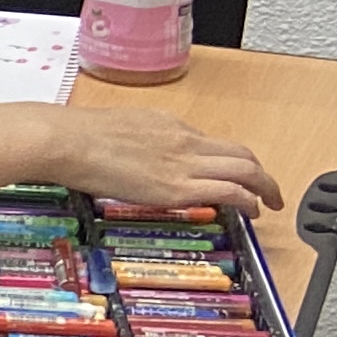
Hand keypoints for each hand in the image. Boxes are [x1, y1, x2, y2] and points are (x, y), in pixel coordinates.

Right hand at [44, 106, 282, 219]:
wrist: (67, 141)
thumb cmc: (79, 136)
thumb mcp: (120, 129)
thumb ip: (141, 143)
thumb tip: (143, 159)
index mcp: (169, 125)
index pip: (212, 143)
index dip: (229, 160)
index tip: (231, 174)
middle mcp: (185, 141)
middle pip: (241, 153)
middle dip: (261, 173)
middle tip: (268, 190)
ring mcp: (184, 163)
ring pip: (245, 169)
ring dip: (264, 187)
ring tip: (269, 202)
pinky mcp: (177, 188)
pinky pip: (228, 190)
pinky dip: (248, 200)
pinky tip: (251, 211)